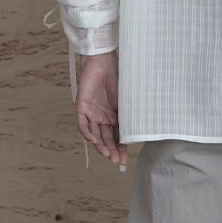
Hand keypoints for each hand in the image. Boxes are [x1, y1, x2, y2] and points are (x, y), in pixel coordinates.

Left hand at [75, 51, 126, 166]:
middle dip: (111, 150)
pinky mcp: (82, 107)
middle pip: (106, 138)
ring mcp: (92, 112)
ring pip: (95, 134)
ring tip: (107, 154)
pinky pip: (83, 124)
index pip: (118, 135)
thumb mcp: (127, 97)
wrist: (103, 61)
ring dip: (100, 145)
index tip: (124, 160)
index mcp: (115, 114)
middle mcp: (103, 116)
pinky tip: (94, 140)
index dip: (121, 148)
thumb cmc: (117, 75)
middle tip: (116, 161)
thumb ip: (129, 112)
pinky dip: (88, 133)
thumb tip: (139, 130)